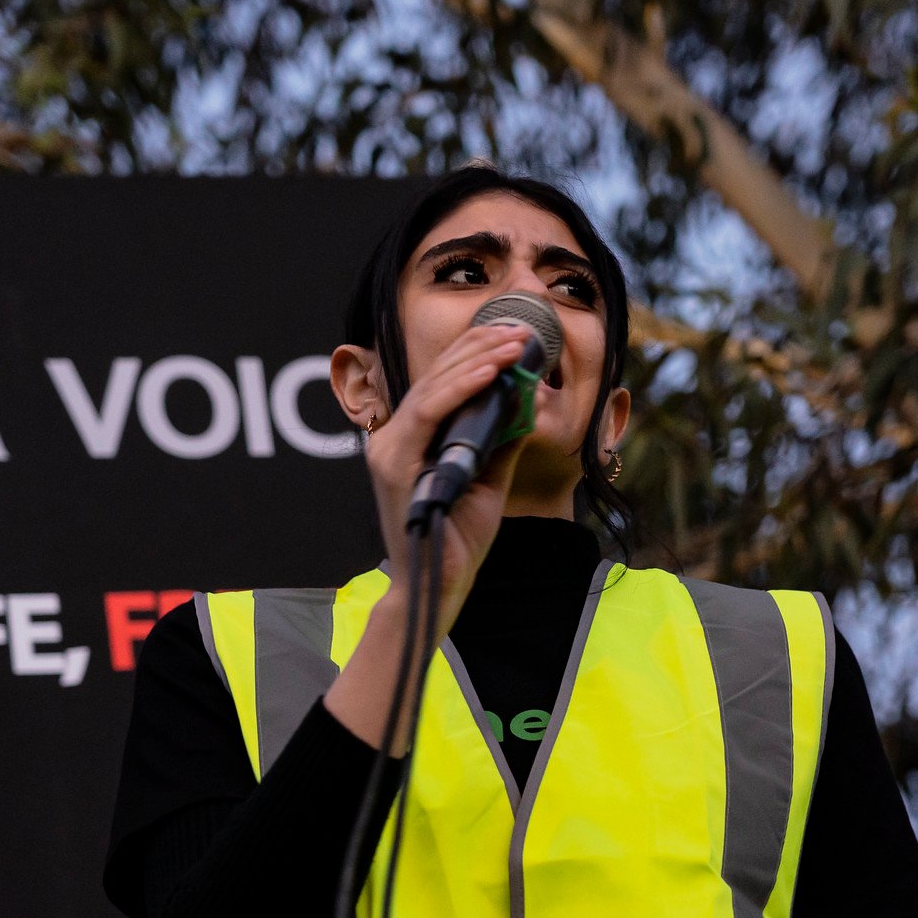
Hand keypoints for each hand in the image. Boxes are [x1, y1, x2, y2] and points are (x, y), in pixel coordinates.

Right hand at [359, 322, 532, 635]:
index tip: (514, 334)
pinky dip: (460, 389)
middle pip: (436, 376)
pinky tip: (490, 372)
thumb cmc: (460, 538)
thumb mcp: (490, 477)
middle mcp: (393, 438)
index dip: (475, 351)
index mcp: (411, 438)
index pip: (441, 381)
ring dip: (477, 360)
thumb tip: (528, 395)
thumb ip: (502, 438)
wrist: (440, 587)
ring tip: (513, 343)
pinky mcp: (394, 465)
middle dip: (481, 347)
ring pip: (432, 388)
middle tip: (521, 330)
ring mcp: (389, 450)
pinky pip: (428, 414)